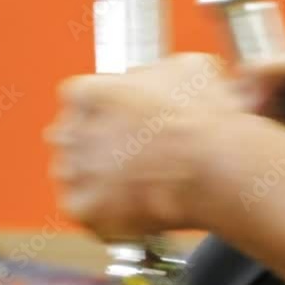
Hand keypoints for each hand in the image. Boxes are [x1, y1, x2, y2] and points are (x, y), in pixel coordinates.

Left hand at [47, 53, 246, 239]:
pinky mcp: (84, 209)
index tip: (124, 123)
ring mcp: (75, 171)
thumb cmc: (205, 120)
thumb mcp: (188, 69)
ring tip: (138, 188)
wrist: (212, 168)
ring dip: (100, 182)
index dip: (106, 113)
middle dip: (99, 147)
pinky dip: (105, 215)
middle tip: (134, 158)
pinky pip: (86, 211)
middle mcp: (72, 130)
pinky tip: (132, 209)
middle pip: (74, 138)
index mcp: (88, 92)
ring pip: (77, 176)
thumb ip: (156, 73)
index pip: (79, 99)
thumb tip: (158, 79)